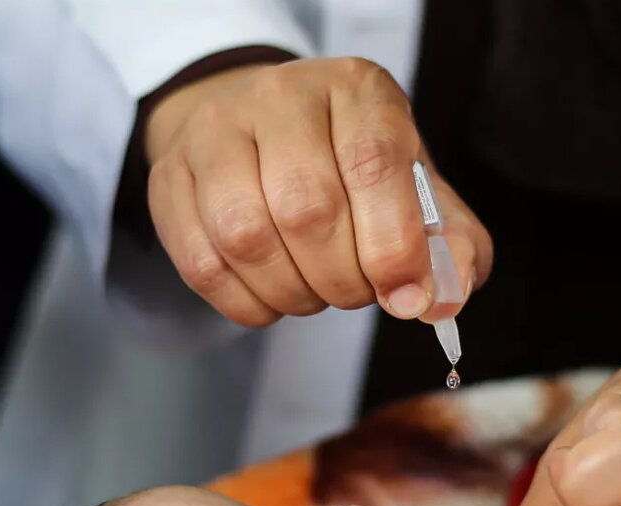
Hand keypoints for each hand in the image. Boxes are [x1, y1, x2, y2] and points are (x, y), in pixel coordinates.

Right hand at [142, 57, 491, 326]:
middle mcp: (280, 96)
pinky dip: (246, 301)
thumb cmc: (352, 167)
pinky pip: (201, 262)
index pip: (371, 162)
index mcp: (355, 88)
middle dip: (342, 279)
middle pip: (306, 208)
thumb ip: (450, 245)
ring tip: (315, 293)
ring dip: (292, 292)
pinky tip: (272, 296)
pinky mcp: (170, 177)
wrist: (263, 129)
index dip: (392, 244)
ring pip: (245, 235)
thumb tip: (439, 302)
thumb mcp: (417, 191)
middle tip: (357, 293)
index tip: (406, 294)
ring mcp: (214, 131)